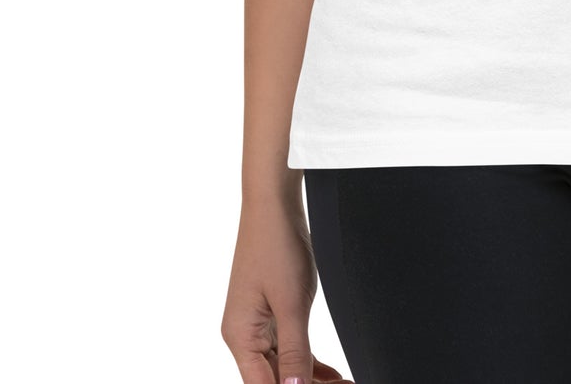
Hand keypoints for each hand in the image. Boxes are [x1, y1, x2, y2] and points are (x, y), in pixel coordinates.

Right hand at [221, 193, 353, 383]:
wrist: (274, 205)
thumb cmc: (276, 245)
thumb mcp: (291, 303)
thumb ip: (294, 350)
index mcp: (240, 337)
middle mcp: (243, 335)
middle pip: (274, 379)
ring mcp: (256, 324)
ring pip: (282, 365)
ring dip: (310, 378)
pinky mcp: (270, 312)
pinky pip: (288, 346)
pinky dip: (308, 361)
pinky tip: (331, 375)